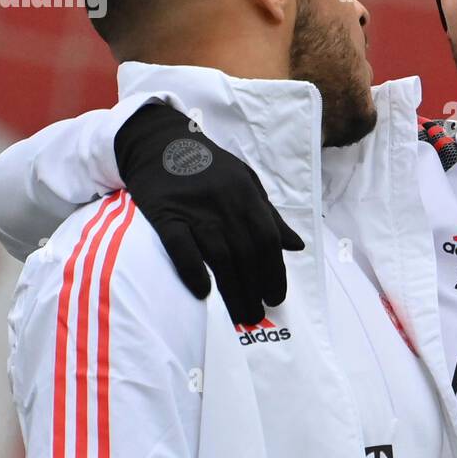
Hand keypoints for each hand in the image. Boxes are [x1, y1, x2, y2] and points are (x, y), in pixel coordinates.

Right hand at [114, 104, 302, 325]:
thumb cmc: (207, 167)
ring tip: (240, 314)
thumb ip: (270, 215)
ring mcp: (194, 209)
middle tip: (257, 315)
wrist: (159, 142)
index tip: (276, 297)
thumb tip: (296, 245)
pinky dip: (192, 270)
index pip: (267, 240)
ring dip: (233, 290)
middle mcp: (224, 203)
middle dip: (256, 288)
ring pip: (219, 256)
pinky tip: (203, 292)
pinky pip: (180, 246)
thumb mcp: (246, 182)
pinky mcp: (164, 214)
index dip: (275, 271)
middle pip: (246, 253)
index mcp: (246, 194)